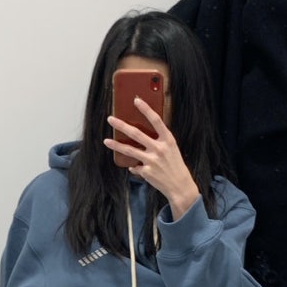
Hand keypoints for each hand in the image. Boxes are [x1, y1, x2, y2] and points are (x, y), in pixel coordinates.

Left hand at [105, 98, 199, 219]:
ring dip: (116, 145)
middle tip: (110, 119)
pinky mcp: (146, 171)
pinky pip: (135, 166)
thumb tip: (140, 134)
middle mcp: (160, 148)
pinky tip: (136, 167)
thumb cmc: (175, 165)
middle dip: (121, 125)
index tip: (136, 100)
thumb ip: (159, 141)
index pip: (156, 120)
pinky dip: (134, 166)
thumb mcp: (171, 149)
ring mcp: (152, 160)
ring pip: (129, 150)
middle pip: (136, 133)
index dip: (146, 109)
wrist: (180, 186)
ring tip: (106, 140)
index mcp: (168, 140)